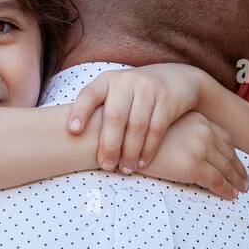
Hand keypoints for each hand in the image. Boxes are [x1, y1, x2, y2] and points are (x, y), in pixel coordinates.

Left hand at [66, 64, 205, 172]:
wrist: (177, 78)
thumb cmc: (135, 94)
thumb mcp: (115, 93)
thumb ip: (99, 110)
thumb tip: (72, 143)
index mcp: (107, 81)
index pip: (89, 95)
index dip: (80, 112)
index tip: (73, 131)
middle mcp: (126, 81)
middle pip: (115, 116)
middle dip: (109, 145)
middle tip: (107, 166)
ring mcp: (148, 88)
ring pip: (137, 125)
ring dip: (130, 151)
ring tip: (126, 169)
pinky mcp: (167, 99)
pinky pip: (156, 128)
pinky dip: (149, 148)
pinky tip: (143, 162)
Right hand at [137, 113, 248, 198]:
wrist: (121, 140)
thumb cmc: (136, 137)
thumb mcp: (166, 128)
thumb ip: (181, 135)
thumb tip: (188, 150)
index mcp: (196, 119)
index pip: (223, 137)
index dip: (233, 153)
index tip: (238, 164)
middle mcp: (202, 130)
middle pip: (229, 152)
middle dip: (238, 168)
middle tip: (244, 181)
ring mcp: (199, 147)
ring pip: (226, 168)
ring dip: (236, 181)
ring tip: (240, 190)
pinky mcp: (193, 165)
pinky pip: (216, 180)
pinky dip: (226, 189)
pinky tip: (230, 196)